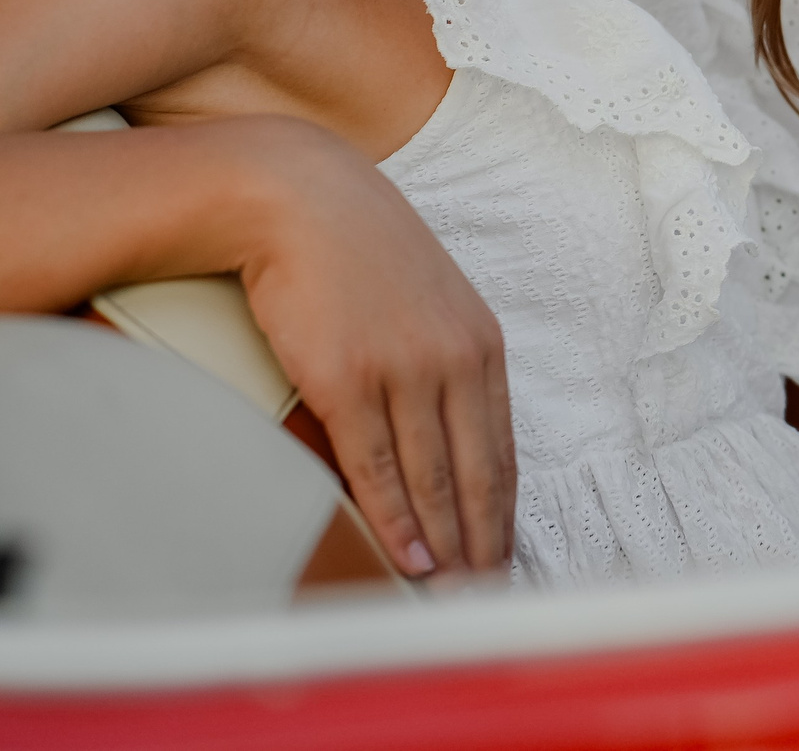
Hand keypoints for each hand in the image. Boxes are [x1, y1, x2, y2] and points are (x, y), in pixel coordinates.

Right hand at [211, 116, 514, 578]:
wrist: (297, 196)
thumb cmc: (356, 249)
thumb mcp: (424, 300)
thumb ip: (441, 362)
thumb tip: (442, 431)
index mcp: (481, 344)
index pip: (501, 450)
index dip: (501, 515)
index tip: (501, 558)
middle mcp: (454, 359)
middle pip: (476, 476)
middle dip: (482, 545)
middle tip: (484, 600)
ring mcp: (403, 370)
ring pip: (431, 481)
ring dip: (443, 547)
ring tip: (447, 596)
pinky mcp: (347, 379)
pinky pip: (377, 466)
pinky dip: (395, 520)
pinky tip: (406, 556)